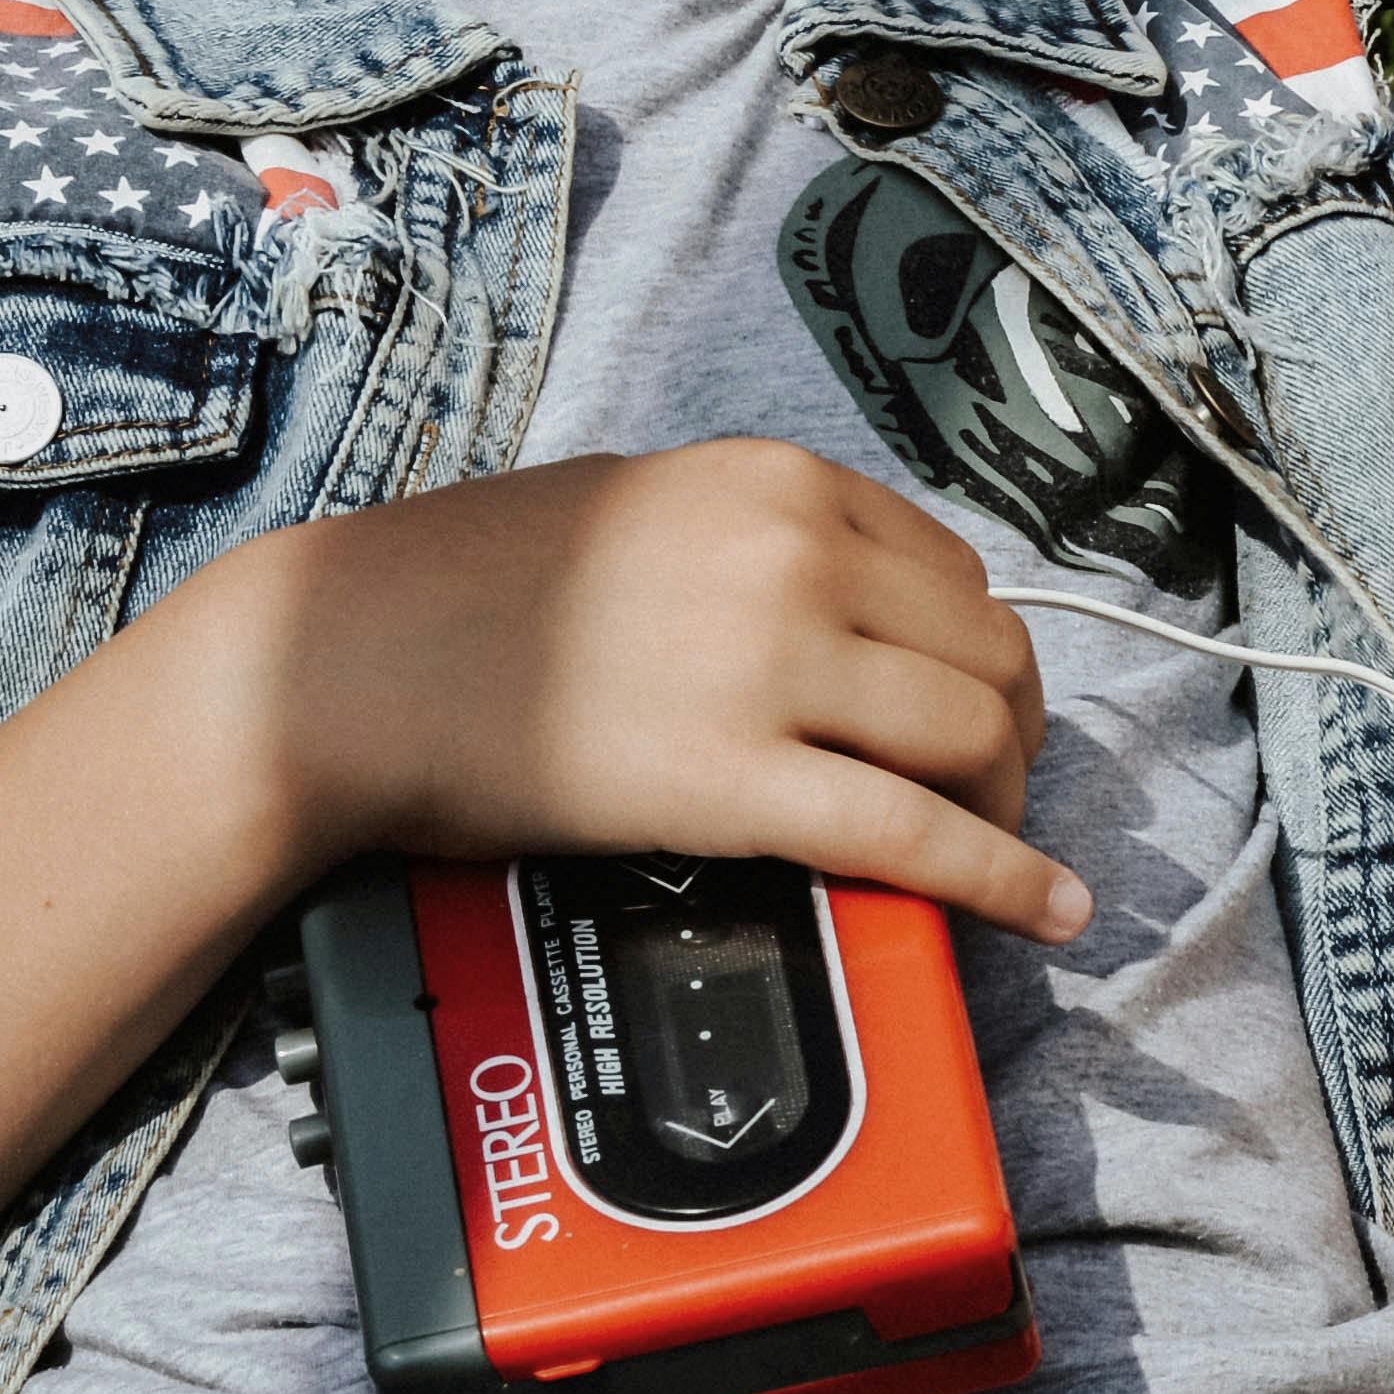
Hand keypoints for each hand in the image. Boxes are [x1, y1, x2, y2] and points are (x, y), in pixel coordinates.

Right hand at [220, 438, 1085, 940]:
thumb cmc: (459, 593)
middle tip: (989, 788)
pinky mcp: (735, 781)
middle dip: (1011, 730)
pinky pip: (917, 835)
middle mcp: (794, 556)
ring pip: (973, 736)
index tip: (972, 703)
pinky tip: (1048, 911)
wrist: (345, 666)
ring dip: (1006, 802)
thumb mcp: (629, 508)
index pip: (953, 570)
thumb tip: (836, 596)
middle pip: (986, 652)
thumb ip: (745, 537)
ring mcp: (770, 664)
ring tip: (994, 847)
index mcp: (776, 482)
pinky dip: (1003, 879)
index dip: (977, 652)